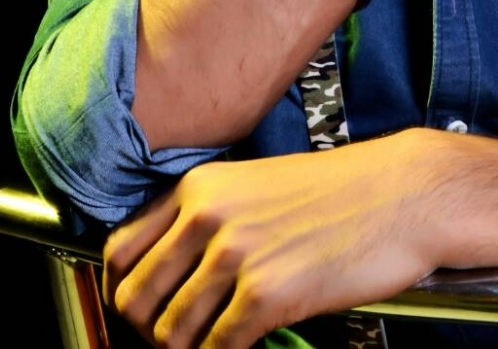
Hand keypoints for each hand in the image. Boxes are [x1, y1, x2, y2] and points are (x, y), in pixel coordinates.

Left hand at [103, 132, 437, 347]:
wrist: (398, 193)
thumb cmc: (333, 192)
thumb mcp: (251, 185)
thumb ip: (206, 218)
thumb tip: (172, 268)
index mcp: (198, 188)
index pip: (120, 249)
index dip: (120, 291)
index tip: (137, 312)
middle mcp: (206, 216)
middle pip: (134, 296)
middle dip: (146, 332)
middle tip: (173, 342)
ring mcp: (235, 254)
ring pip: (170, 331)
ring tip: (210, 348)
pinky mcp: (268, 292)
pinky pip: (218, 347)